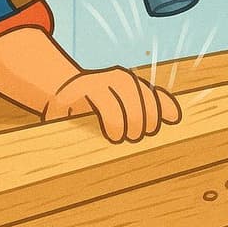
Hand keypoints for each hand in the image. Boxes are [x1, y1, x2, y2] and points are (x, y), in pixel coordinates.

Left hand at [42, 67, 180, 142]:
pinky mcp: (135, 85)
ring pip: (146, 94)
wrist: (65, 88)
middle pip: (132, 98)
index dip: (114, 121)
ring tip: (146, 133)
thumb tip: (67, 148)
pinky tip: (173, 118)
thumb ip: (61, 127)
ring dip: (151, 117)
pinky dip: (166, 105)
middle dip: (134, 121)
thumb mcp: (54, 117)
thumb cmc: (60, 111)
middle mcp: (107, 78)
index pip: (108, 102)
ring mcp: (123, 79)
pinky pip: (155, 93)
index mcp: (86, 86)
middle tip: (129, 138)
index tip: (115, 138)